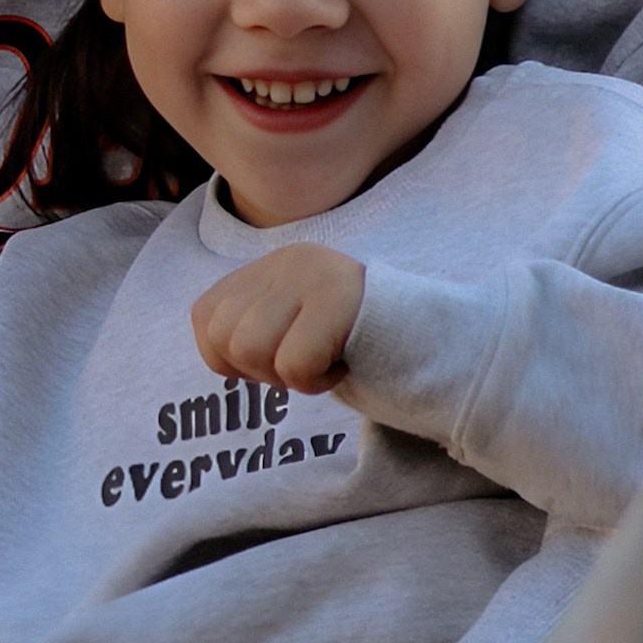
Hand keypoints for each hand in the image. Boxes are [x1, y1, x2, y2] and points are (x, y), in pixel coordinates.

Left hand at [191, 247, 366, 397]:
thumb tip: (217, 352)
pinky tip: (342, 367)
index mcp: (272, 265)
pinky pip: (293, 363)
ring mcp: (314, 276)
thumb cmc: (359, 348)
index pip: (205, 316)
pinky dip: (315, 382)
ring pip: (250, 347)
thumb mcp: (295, 327)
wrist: (438, 344)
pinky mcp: (339, 300)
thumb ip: (254, 327)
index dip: (229, 358)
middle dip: (258, 371)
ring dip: (287, 377)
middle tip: (303, 364)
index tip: (278, 360)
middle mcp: (289, 260)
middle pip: (224, 335)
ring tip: (323, 362)